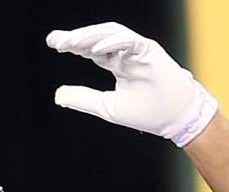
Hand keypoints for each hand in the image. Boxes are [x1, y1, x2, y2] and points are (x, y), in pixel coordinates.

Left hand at [46, 22, 217, 146]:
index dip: (73, 45)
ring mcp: (138, 50)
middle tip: (55, 40)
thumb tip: (57, 95)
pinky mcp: (150, 51)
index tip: (54, 44)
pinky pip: (129, 41)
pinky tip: (94, 49)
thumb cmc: (147, 113)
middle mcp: (126, 54)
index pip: (91, 49)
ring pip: (111, 34)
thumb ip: (83, 98)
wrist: (175, 119)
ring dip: (90, 37)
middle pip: (97, 38)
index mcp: (117, 64)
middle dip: (76, 37)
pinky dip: (112, 43)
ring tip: (70, 42)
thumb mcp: (107, 106)